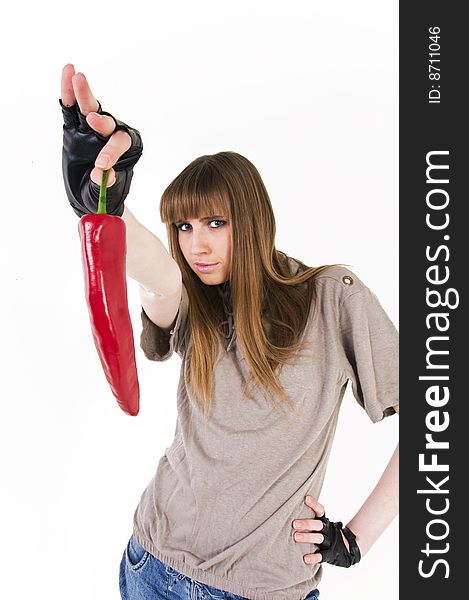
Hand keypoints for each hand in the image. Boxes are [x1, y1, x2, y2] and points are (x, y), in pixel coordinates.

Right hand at [59, 63, 142, 216]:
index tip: (101, 165)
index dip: (112, 152)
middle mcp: (110, 135)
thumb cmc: (102, 194)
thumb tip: (102, 174)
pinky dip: (68, 91)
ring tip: (77, 76)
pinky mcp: (74, 126)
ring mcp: (91, 128)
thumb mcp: (103, 194)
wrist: (87, 193)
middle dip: (101, 120)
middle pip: (107, 122)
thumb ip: (104, 184)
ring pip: (89, 108)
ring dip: (84, 94)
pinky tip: (67, 72)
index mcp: (126, 150)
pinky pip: (70, 107)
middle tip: (93, 120)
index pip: (122, 144)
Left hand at [292, 496, 360, 567]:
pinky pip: (322, 556)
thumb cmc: (326, 533)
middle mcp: (327, 530)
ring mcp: (329, 542)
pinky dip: (314, 557)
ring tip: (295, 537)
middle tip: (294, 523)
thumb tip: (293, 504)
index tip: (306, 498)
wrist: (348, 548)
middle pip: (318, 525)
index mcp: (324, 521)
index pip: (320, 510)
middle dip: (306, 524)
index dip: (314, 504)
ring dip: (307, 537)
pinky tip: (305, 558)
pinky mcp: (330, 554)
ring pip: (319, 538)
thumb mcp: (321, 523)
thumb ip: (310, 517)